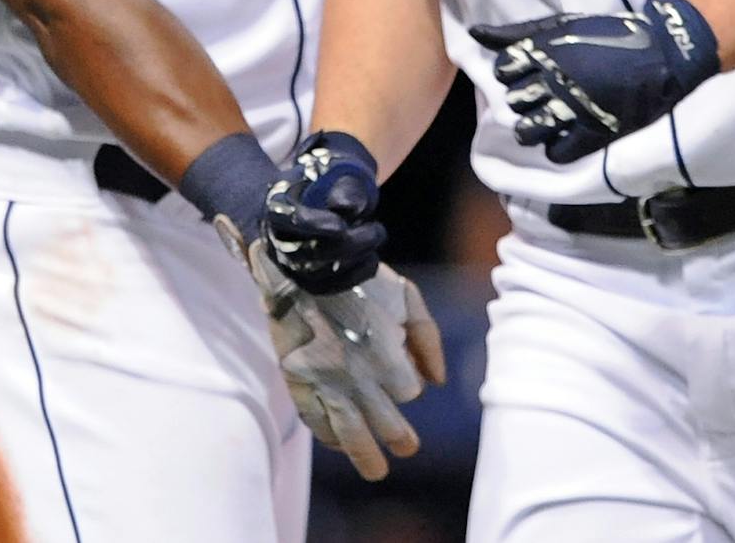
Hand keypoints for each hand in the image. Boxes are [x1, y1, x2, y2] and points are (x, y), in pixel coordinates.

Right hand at [219, 219, 445, 480]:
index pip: (408, 393)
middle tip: (407, 447)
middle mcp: (358, 377)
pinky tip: (338, 443)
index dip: (407, 385)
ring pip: (351, 435)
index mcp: (387, 356)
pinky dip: (328, 436)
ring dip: (366, 456)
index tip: (401, 373)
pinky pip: (315, 421)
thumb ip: (428, 338)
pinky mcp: (298, 380)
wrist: (307, 263)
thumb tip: (437, 382)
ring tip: (377, 471)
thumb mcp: (407, 297)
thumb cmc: (362, 279)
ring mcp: (325, 382)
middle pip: (386, 424)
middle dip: (400, 438)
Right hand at [262, 131, 384, 294]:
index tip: (341, 225)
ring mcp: (289, 264)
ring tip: (376, 237)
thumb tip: (348, 207)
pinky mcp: (307, 281)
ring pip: (317, 274)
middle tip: (378, 230)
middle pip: (304, 252)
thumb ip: (345, 186)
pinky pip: (327, 288)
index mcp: (277, 205)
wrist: (316, 199)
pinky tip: (371, 258)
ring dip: (353, 259)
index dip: (312, 224)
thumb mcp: (338, 173)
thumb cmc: (326, 183)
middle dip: (346, 244)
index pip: (287, 219)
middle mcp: (276, 239)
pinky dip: (353, 276)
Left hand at [468, 0, 720, 163]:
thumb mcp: (561, 24)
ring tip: (546, 121)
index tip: (525, 72)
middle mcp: (553, 79)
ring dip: (533, 127)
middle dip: (523, 99)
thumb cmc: (609, 35)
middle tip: (541, 96)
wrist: (662, 54)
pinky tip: (564, 137)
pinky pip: (557, 152)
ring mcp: (572, 108)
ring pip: (528, 130)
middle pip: (514, 100)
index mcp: (545, 49)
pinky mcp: (593, 131)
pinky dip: (556, 147)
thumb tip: (474, 31)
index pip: (504, 68)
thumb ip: (516, 31)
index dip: (511, 71)